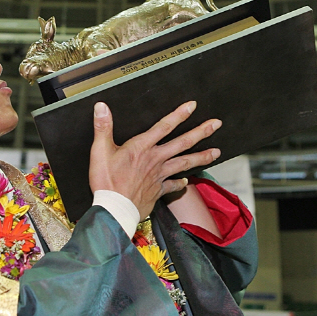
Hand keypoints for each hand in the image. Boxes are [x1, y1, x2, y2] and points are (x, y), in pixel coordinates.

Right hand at [89, 101, 220, 220]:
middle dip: (200, 132)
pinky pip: (173, 185)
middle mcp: (155, 159)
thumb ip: (103, 127)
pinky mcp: (158, 190)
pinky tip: (187, 182)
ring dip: (202, 156)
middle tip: (216, 124)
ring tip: (216, 152)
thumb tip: (102, 107)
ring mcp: (159, 175)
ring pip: (185, 163)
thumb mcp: (100, 151)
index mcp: (141, 147)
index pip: (164, 126)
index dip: (179, 115)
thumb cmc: (107, 181)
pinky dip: (181, 183)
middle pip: (182, 143)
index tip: (192, 106)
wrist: (115, 209)